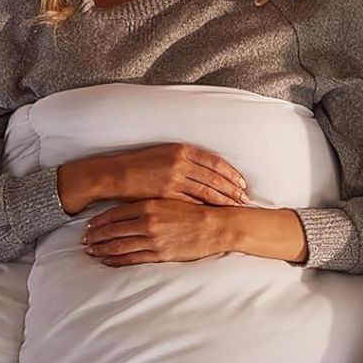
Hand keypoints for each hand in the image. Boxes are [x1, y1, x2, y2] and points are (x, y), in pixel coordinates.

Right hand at [59, 143, 247, 214]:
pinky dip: (206, 207)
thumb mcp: (166, 154)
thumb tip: (209, 169)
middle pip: (215, 177)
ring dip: (224, 199)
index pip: (215, 162)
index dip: (231, 173)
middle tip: (245, 198)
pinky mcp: (166, 194)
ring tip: (236, 206)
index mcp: (182, 150)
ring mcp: (173, 178)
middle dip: (232, 188)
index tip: (243, 182)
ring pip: (207, 190)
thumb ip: (188, 159)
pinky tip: (215, 213)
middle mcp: (181, 162)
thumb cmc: (141, 164)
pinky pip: (191, 202)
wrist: (116, 174)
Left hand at [81, 199, 229, 266]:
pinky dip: (117, 261)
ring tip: (91, 252)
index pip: (115, 213)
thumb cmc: (196, 210)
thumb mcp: (171, 199)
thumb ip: (151, 203)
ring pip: (119, 245)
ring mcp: (152, 239)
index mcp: (149, 205)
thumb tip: (133, 207)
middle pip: (113, 230)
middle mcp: (147, 222)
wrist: (216, 225)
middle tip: (83, 241)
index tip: (89, 226)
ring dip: (102, 249)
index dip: (100, 221)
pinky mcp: (160, 254)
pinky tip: (108, 262)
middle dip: (96, 237)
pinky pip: (133, 259)